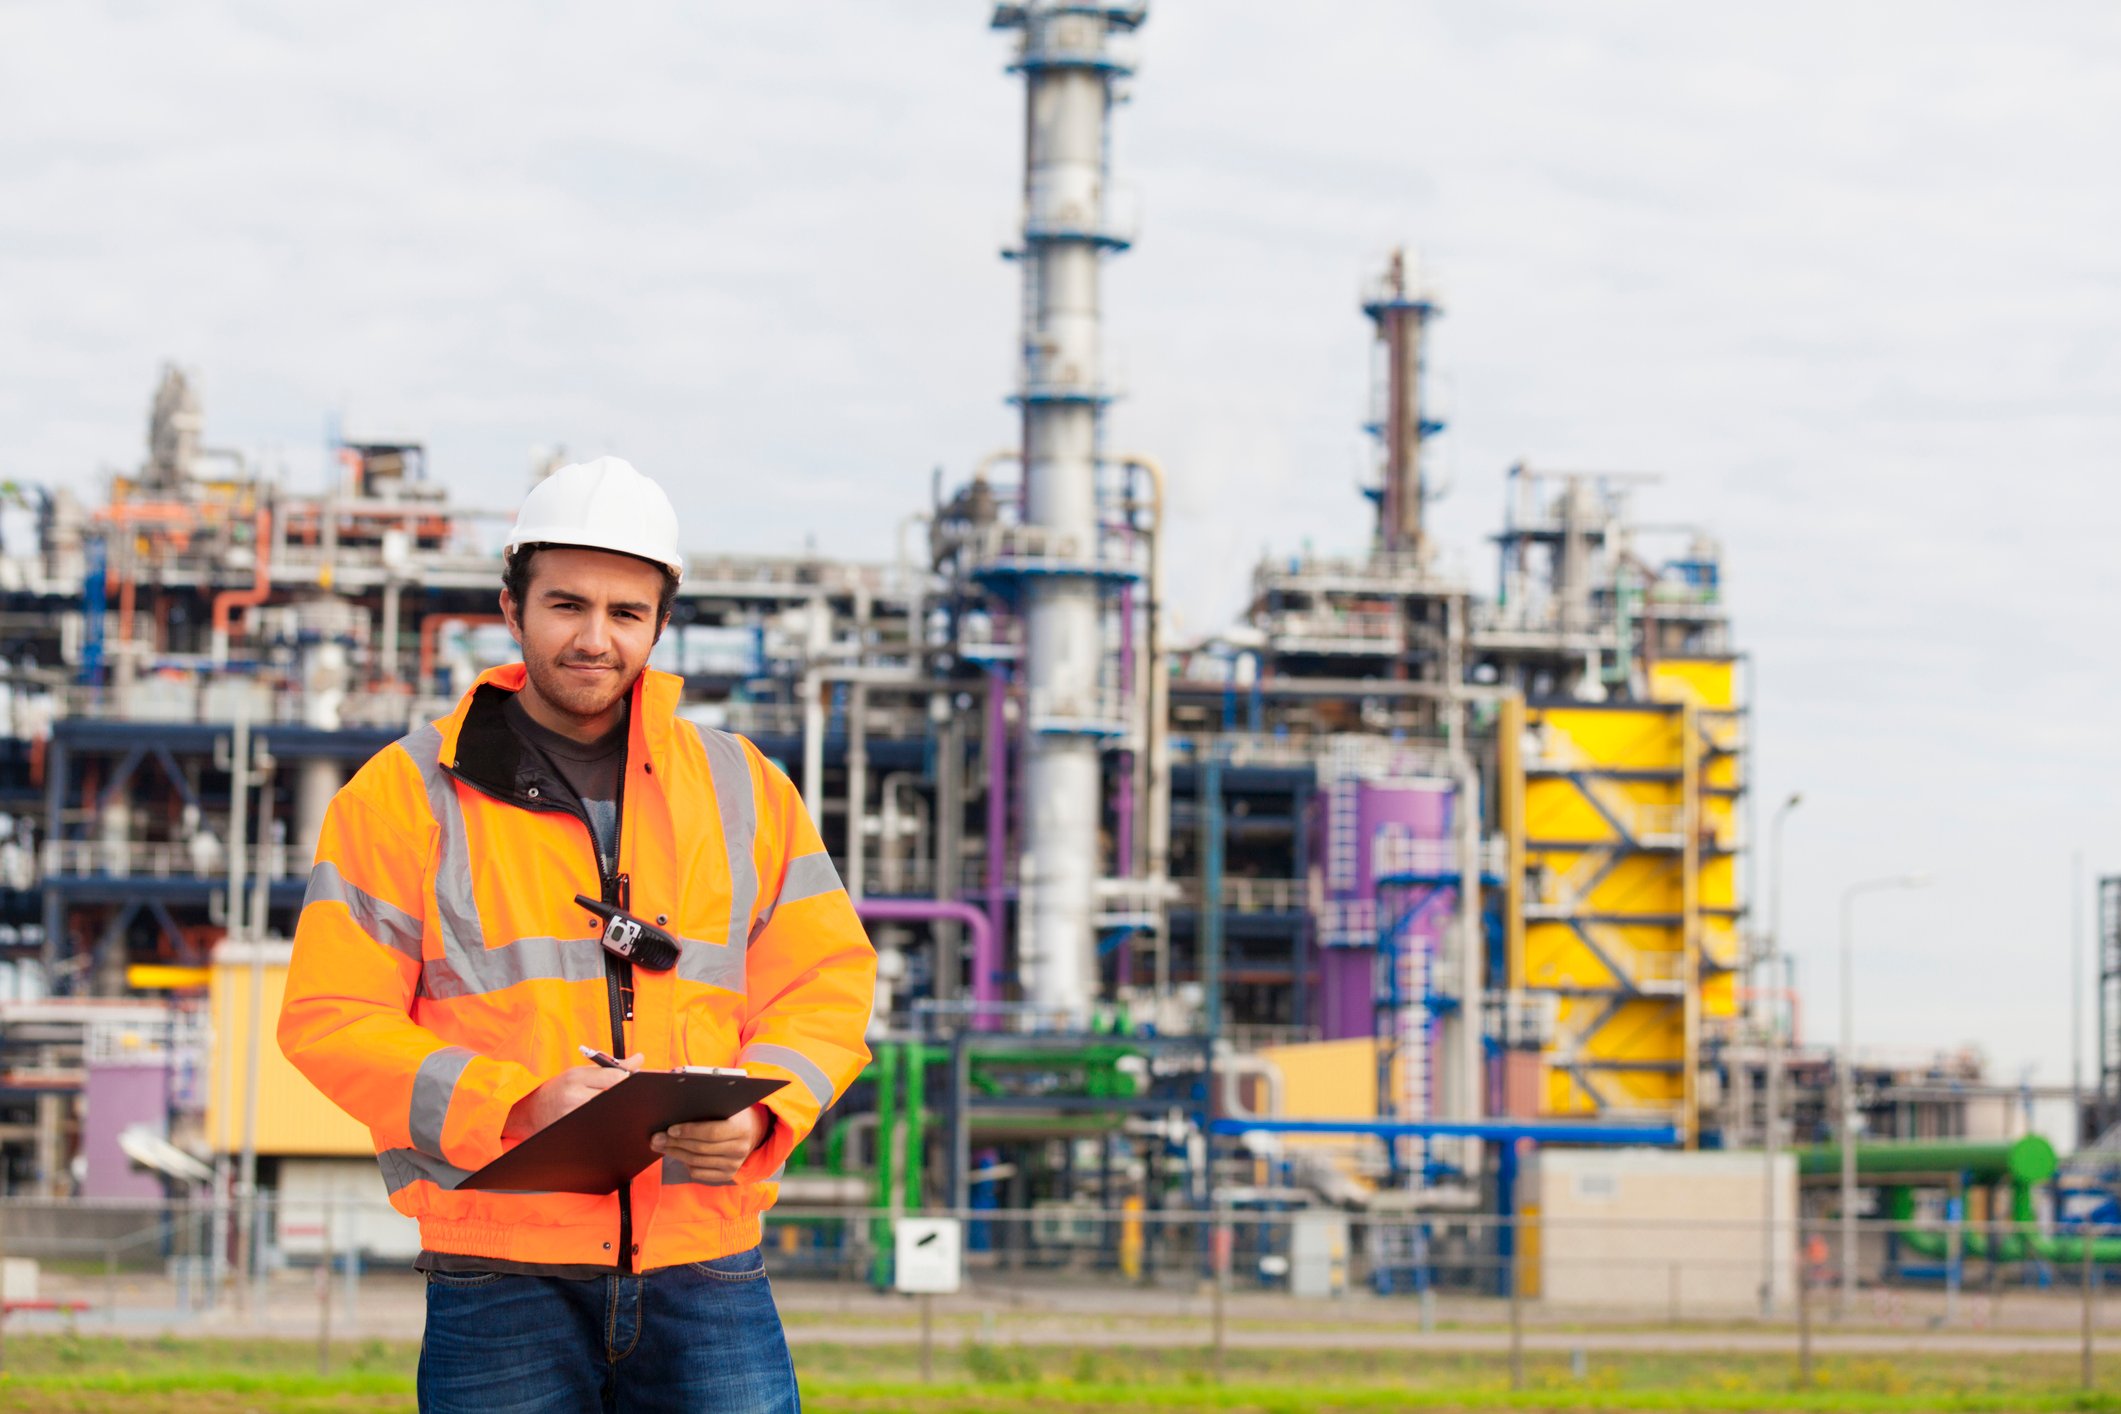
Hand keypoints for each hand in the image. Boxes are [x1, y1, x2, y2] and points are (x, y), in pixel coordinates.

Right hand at [502, 1053, 641, 1141]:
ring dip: (619, 1112)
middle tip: (631, 1098)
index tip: (635, 1082)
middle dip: (626, 1097)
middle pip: (614, 1097)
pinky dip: (609, 1125)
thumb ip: (611, 1066)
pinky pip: (600, 1129)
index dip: (630, 1080)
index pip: (615, 1078)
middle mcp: (573, 1098)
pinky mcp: (574, 1134)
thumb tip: (640, 1059)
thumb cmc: (559, 1089)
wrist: (531, 1112)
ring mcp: (573, 1118)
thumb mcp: (580, 1073)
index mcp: (576, 1078)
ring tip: (618, 1109)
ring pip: (609, 1115)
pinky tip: (610, 1122)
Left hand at [651, 1105, 768, 1184]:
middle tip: (656, 1138)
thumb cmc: (733, 1113)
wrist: (753, 1131)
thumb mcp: (727, 1105)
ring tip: (661, 1146)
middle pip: (700, 1149)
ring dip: (675, 1154)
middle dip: (675, 1143)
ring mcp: (734, 1165)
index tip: (670, 1129)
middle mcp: (740, 1149)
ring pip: (697, 1162)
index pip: (711, 1132)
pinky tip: (678, 1155)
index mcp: (741, 1128)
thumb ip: (708, 1106)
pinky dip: (686, 1164)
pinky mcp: (727, 1175)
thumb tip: (677, 1109)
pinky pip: (700, 1173)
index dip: (689, 1131)